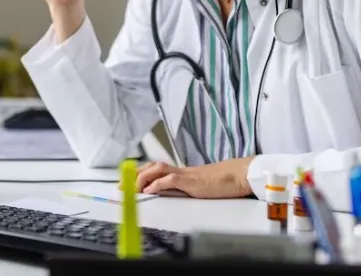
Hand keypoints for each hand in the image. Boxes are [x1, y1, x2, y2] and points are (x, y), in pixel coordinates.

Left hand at [130, 158, 255, 198]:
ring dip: (142, 178)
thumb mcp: (198, 187)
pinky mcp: (192, 181)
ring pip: (157, 170)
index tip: (126, 182)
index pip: (155, 169)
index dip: (139, 174)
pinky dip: (158, 184)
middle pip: (151, 167)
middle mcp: (180, 171)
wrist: (239, 175)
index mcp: (181, 173)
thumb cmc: (222, 182)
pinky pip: (171, 180)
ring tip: (131, 187)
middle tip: (121, 186)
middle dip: (133, 175)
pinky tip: (150, 190)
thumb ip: (184, 188)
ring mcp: (185, 174)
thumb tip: (169, 194)